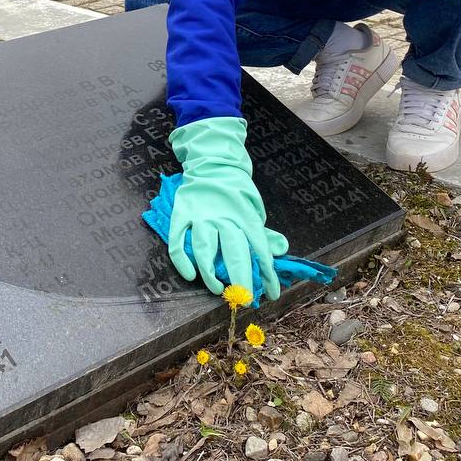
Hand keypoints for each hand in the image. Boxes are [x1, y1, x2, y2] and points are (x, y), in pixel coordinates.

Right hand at [168, 117, 289, 299]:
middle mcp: (223, 216)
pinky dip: (181, 259)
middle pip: (233, 250)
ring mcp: (200, 215)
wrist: (212, 161)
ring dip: (209, 271)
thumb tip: (282, 250)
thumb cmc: (236, 190)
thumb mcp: (254, 207)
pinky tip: (190, 274)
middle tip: (244, 298)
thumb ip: (264, 231)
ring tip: (216, 289)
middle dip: (240, 277)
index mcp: (244, 214)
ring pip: (203, 247)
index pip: (259, 246)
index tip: (272, 293)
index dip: (266, 272)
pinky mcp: (181, 213)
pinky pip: (177, 239)